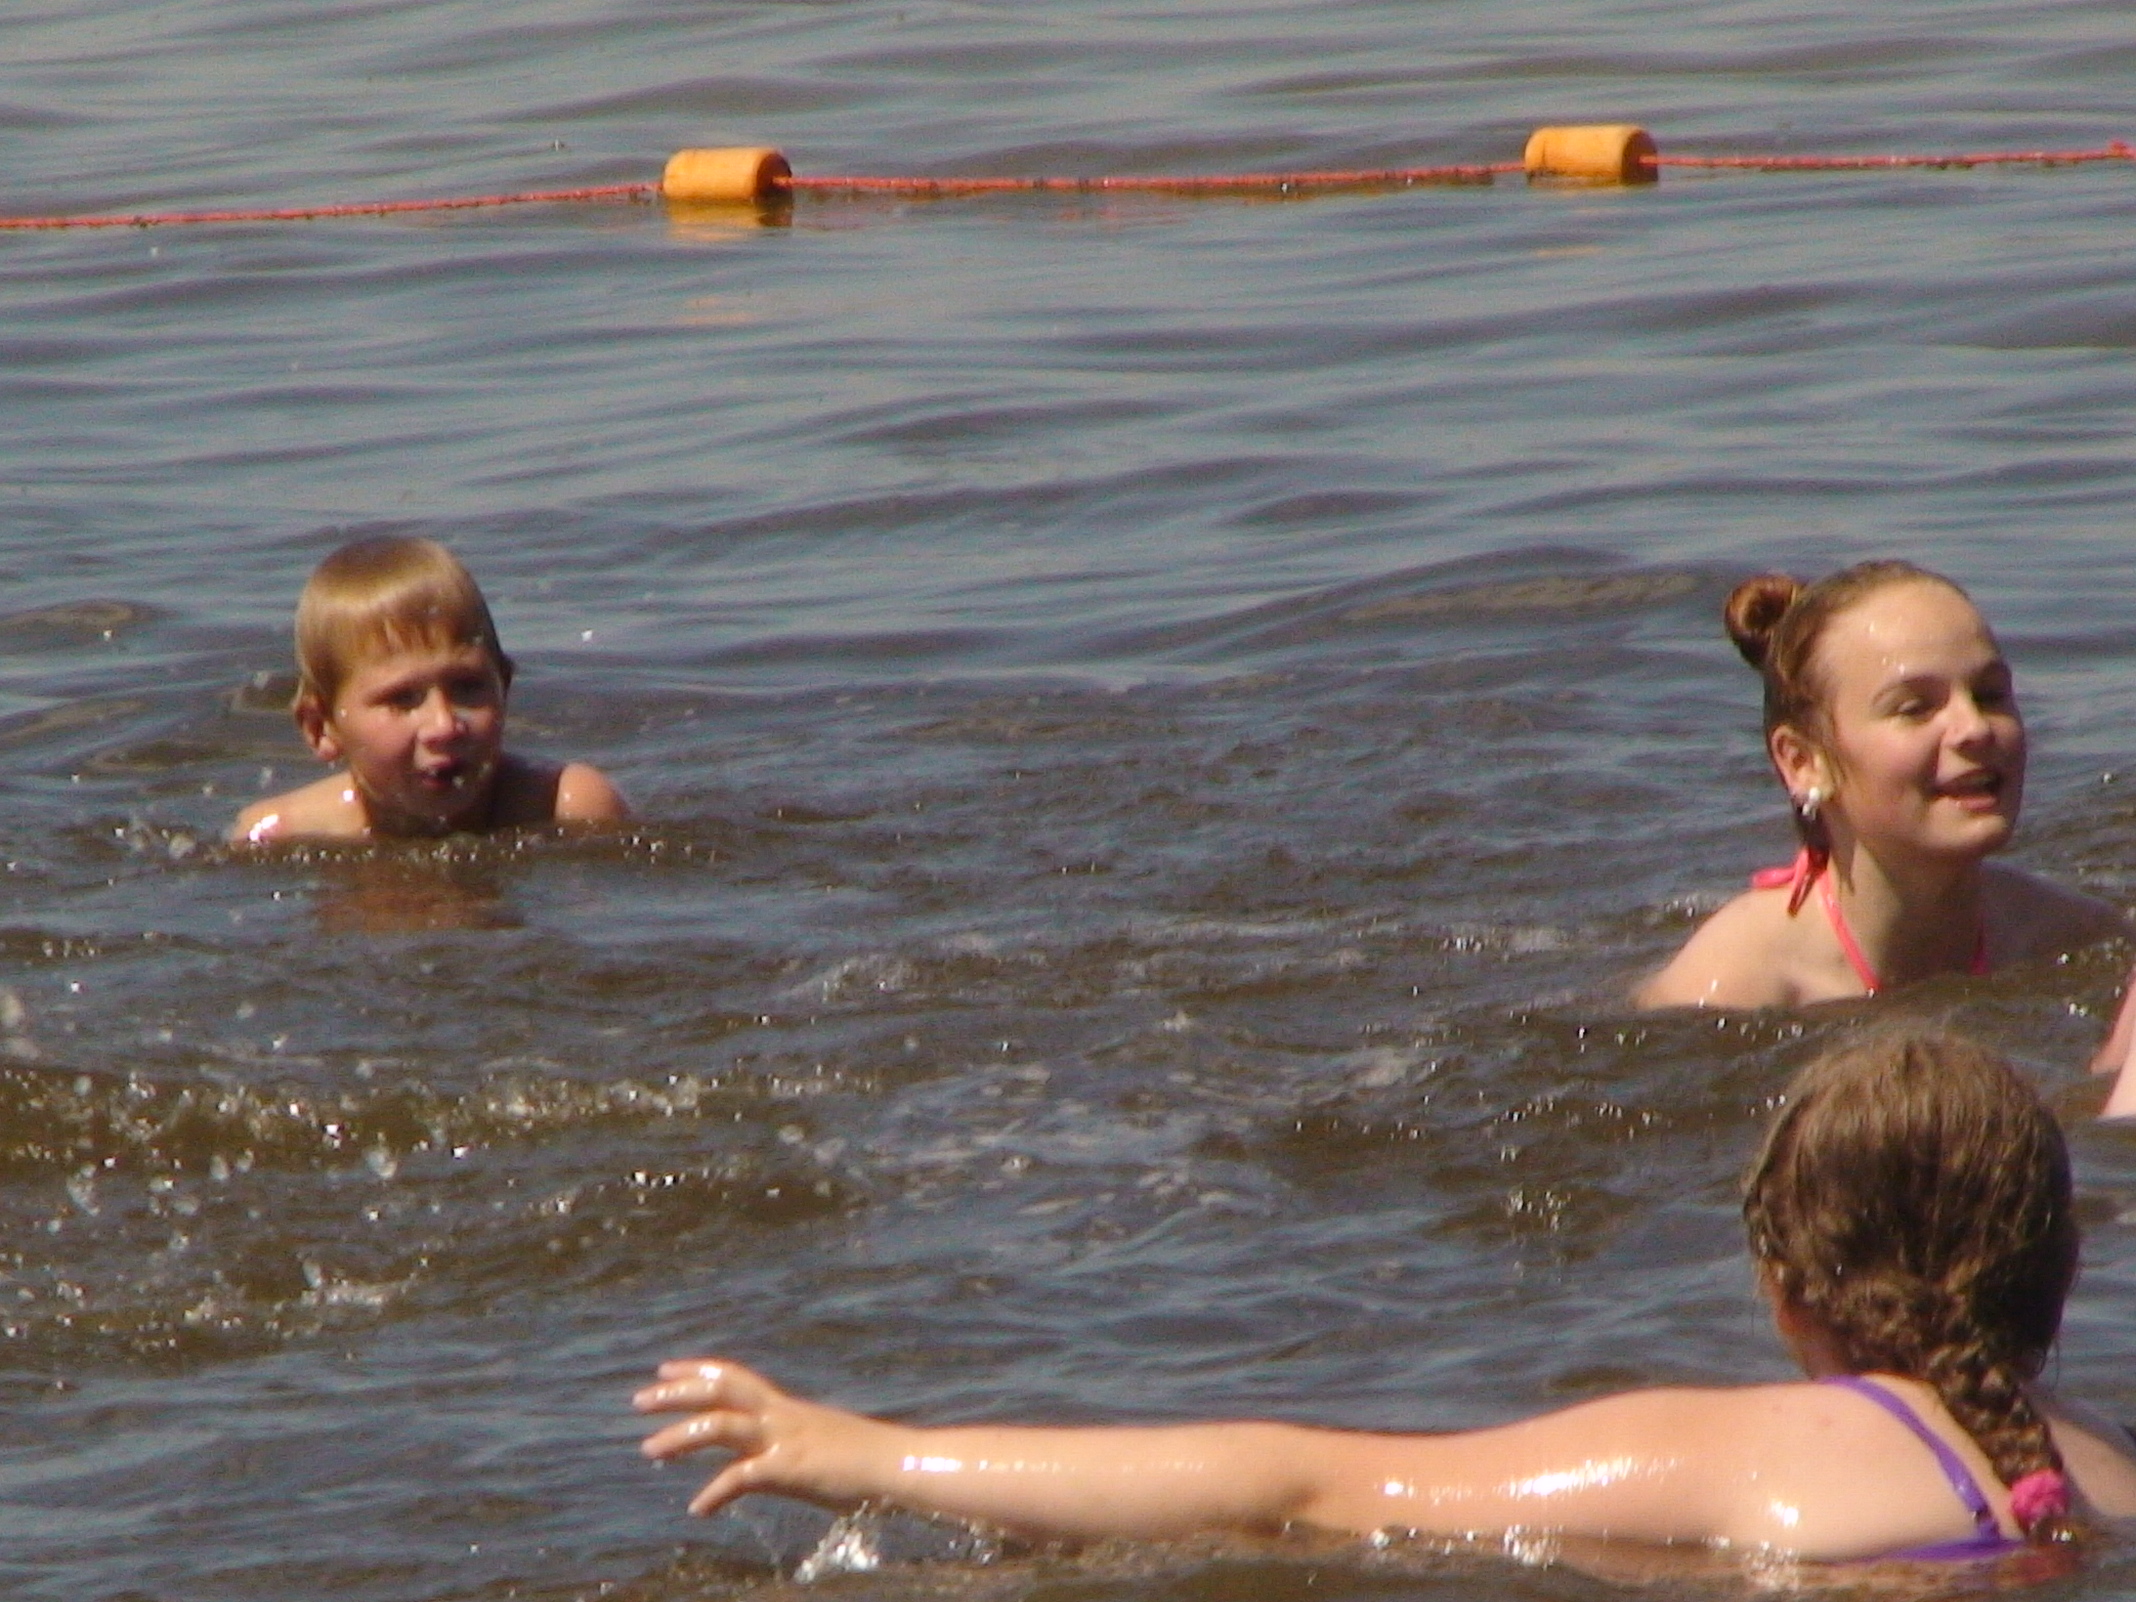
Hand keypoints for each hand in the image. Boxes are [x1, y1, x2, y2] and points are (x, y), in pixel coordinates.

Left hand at [634, 1357, 888, 1516]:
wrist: (899, 1465)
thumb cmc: (865, 1461)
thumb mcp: (818, 1446)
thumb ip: (785, 1449)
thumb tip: (761, 1465)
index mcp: (786, 1408)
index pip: (733, 1377)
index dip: (696, 1371)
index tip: (665, 1369)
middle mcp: (781, 1415)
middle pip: (719, 1390)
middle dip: (676, 1392)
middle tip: (639, 1399)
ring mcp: (784, 1439)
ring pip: (720, 1425)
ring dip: (680, 1436)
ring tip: (649, 1452)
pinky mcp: (790, 1468)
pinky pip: (742, 1476)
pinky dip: (715, 1492)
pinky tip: (699, 1509)